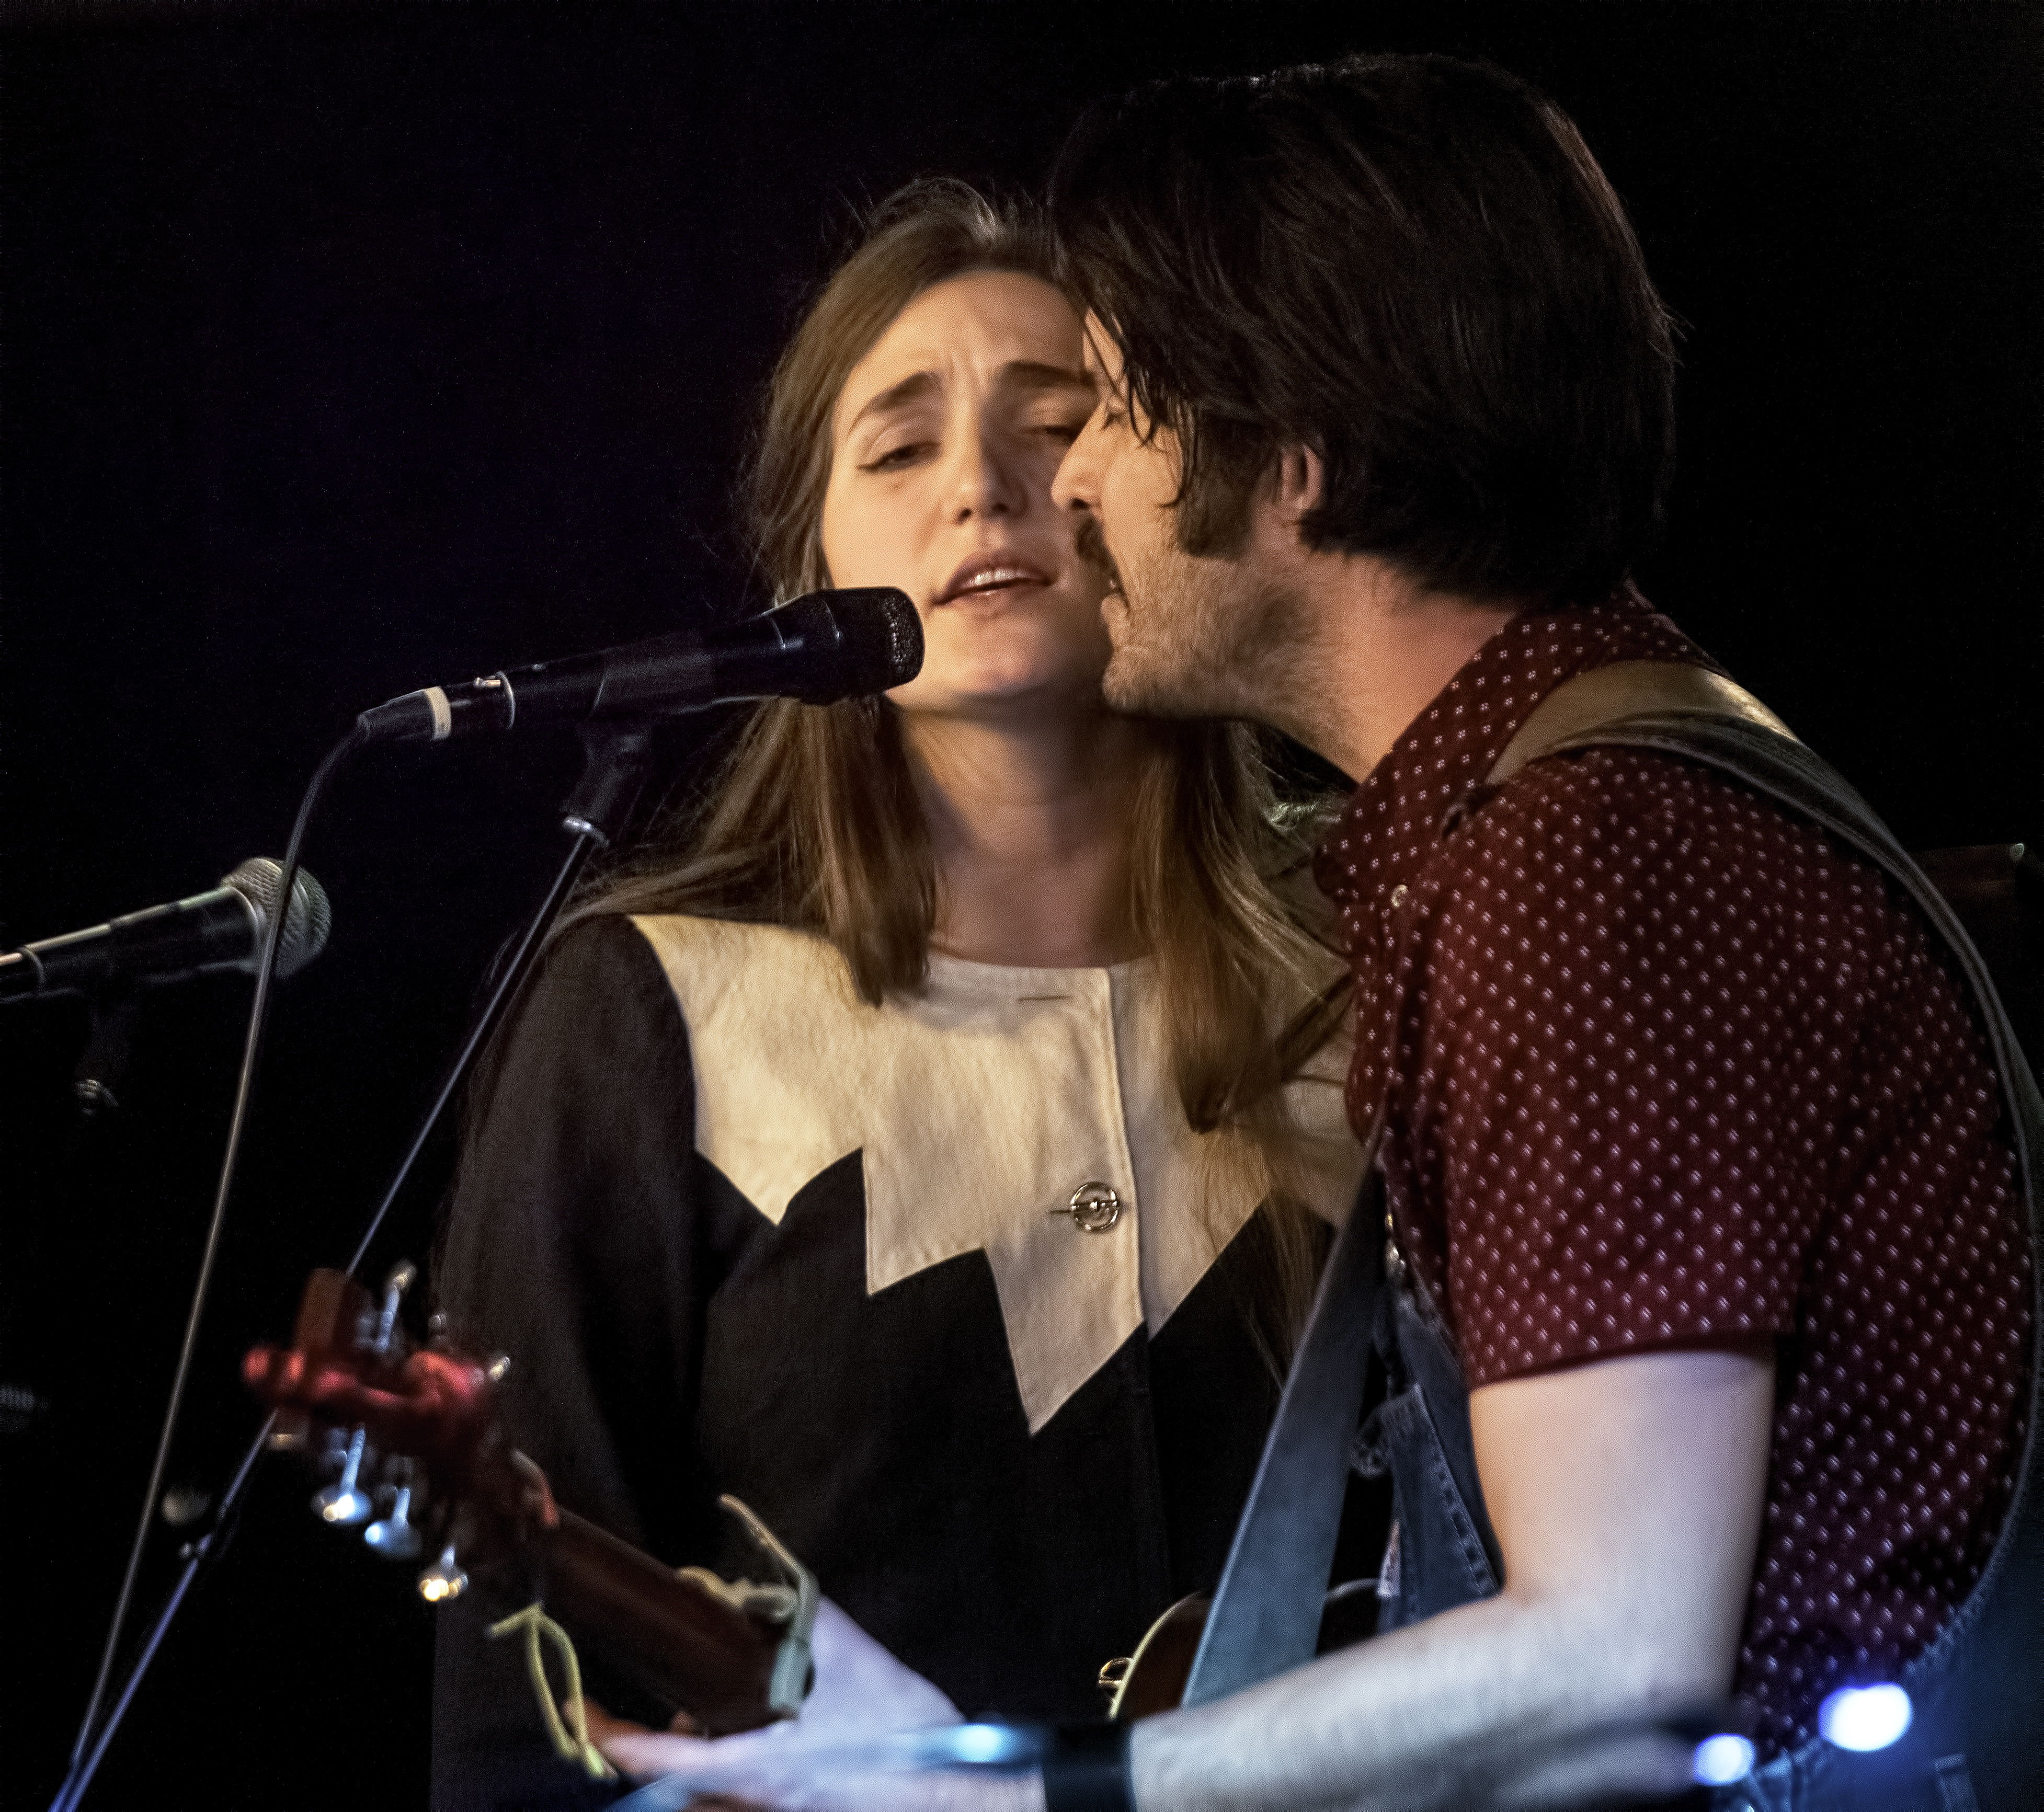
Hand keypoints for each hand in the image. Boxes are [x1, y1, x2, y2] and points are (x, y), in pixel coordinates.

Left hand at [593, 1599, 1041, 1810]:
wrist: (954, 1789)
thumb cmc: (902, 1733)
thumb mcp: (851, 1657)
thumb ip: (801, 1613)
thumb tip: (760, 1581)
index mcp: (756, 1767)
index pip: (658, 1760)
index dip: (611, 1736)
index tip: (581, 1711)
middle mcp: (756, 1801)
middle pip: (679, 1777)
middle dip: (666, 1737)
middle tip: (676, 1690)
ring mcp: (776, 1811)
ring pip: (710, 1790)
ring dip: (704, 1749)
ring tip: (723, 1701)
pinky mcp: (799, 1810)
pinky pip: (743, 1793)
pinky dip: (736, 1761)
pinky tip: (767, 1723)